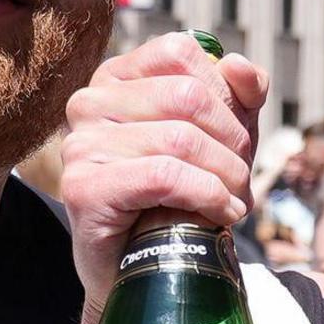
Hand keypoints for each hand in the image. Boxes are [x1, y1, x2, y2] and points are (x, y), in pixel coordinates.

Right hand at [55, 32, 272, 309]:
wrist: (142, 269)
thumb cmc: (180, 197)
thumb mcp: (219, 136)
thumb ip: (238, 93)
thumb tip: (236, 64)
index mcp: (116, 78)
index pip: (180, 54)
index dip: (224, 94)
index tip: (236, 138)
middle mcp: (89, 103)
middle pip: (187, 96)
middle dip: (232, 141)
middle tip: (242, 179)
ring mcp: (81, 145)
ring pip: (180, 139)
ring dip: (226, 176)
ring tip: (235, 201)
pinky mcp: (84, 188)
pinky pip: (164, 176)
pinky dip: (207, 196)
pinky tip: (222, 215)